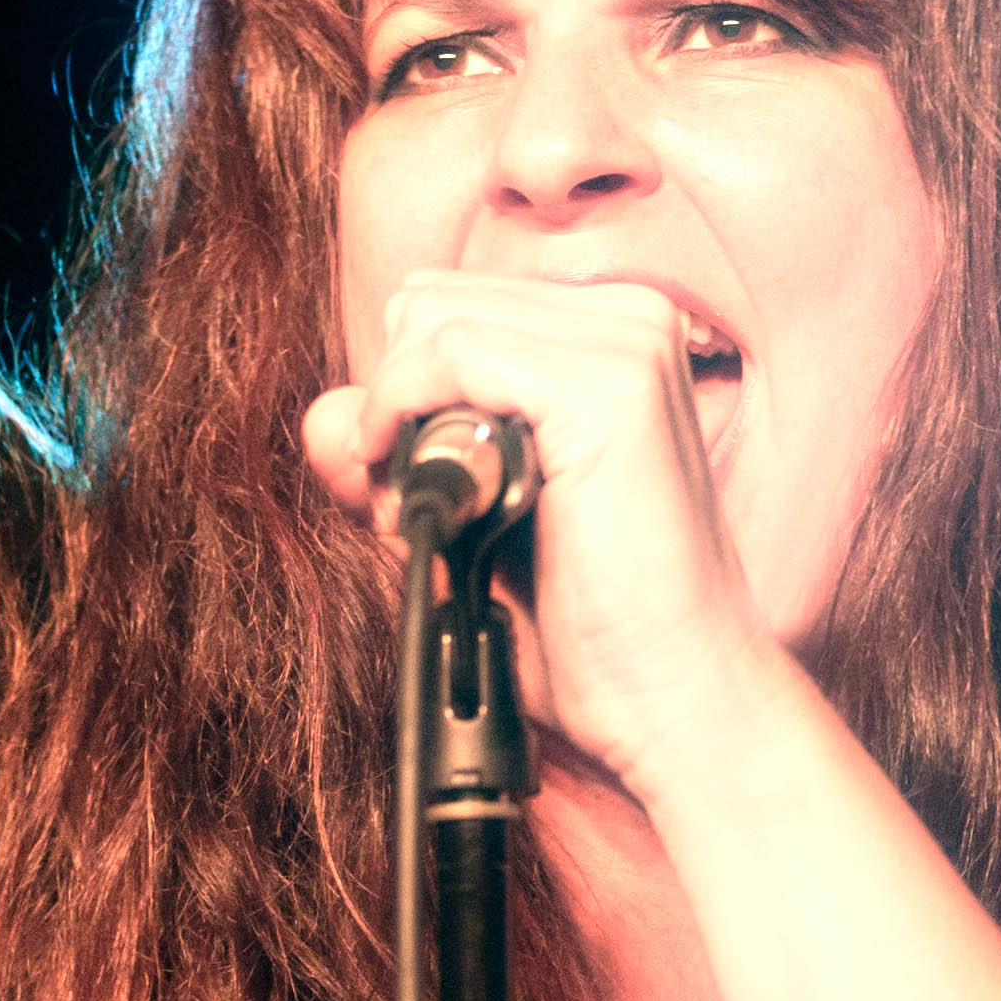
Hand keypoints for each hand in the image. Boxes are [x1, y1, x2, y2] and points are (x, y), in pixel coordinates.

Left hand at [303, 273, 791, 797]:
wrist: (676, 699)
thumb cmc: (592, 628)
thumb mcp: (471, 527)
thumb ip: (398, 463)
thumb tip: (324, 413)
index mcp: (613, 336)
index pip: (451, 310)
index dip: (404, 394)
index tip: (407, 490)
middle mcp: (629, 318)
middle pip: (431, 301)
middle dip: (397, 398)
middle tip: (414, 506)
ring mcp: (627, 342)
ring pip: (434, 316)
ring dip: (398, 413)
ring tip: (424, 511)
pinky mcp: (609, 386)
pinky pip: (451, 350)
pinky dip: (405, 410)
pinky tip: (416, 491)